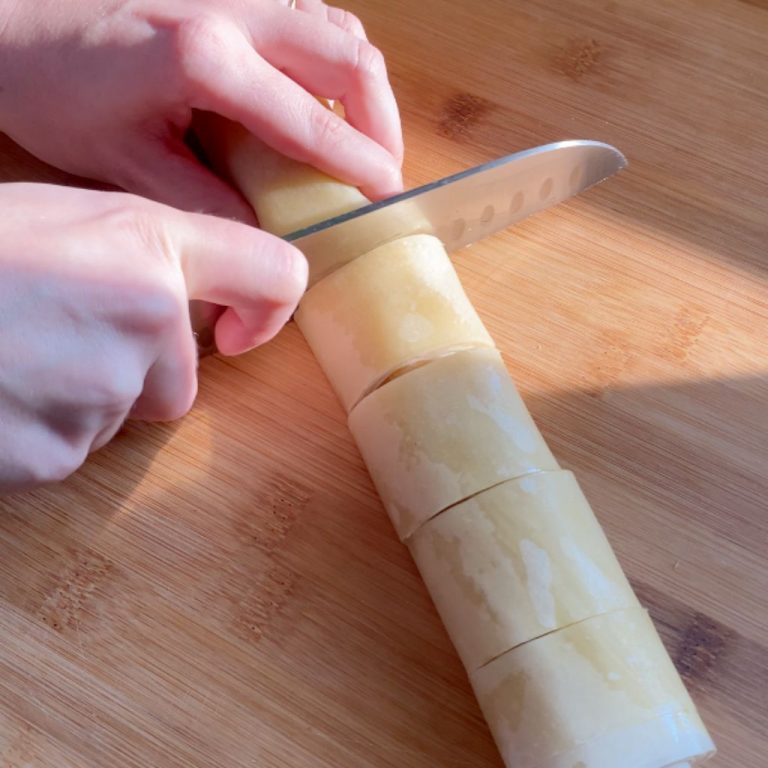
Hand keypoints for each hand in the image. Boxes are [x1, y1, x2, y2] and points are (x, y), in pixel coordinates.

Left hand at [0, 0, 402, 220]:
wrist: (14, 24)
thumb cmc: (57, 92)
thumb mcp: (129, 166)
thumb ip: (208, 203)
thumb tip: (268, 236)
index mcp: (205, 59)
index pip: (312, 121)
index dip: (361, 165)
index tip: (389, 200)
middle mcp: (235, 10)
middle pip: (351, 60)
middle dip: (383, 123)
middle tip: (382, 174)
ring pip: (340, 32)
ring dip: (364, 90)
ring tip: (360, 141)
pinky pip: (313, 15)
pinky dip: (335, 61)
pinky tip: (321, 100)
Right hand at [0, 183, 306, 491]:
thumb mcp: (57, 216)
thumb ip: (142, 251)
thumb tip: (192, 297)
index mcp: (148, 244)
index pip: (275, 273)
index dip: (270, 306)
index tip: (244, 326)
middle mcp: (147, 318)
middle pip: (182, 375)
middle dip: (134, 367)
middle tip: (50, 332)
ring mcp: (104, 392)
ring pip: (123, 412)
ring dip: (81, 395)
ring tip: (11, 355)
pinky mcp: (57, 454)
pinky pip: (73, 448)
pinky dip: (41, 430)